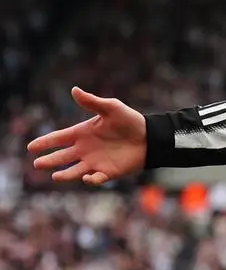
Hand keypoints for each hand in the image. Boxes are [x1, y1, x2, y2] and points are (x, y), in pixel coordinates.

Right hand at [27, 87, 146, 185]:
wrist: (150, 137)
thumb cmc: (130, 121)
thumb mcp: (111, 108)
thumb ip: (92, 102)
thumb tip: (74, 90)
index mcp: (82, 133)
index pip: (59, 138)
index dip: (45, 142)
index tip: (31, 147)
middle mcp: (84, 149)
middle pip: (62, 156)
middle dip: (50, 160)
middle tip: (37, 164)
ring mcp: (95, 162)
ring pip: (75, 170)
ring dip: (65, 174)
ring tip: (56, 176)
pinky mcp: (107, 172)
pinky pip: (96, 178)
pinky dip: (91, 180)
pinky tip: (87, 178)